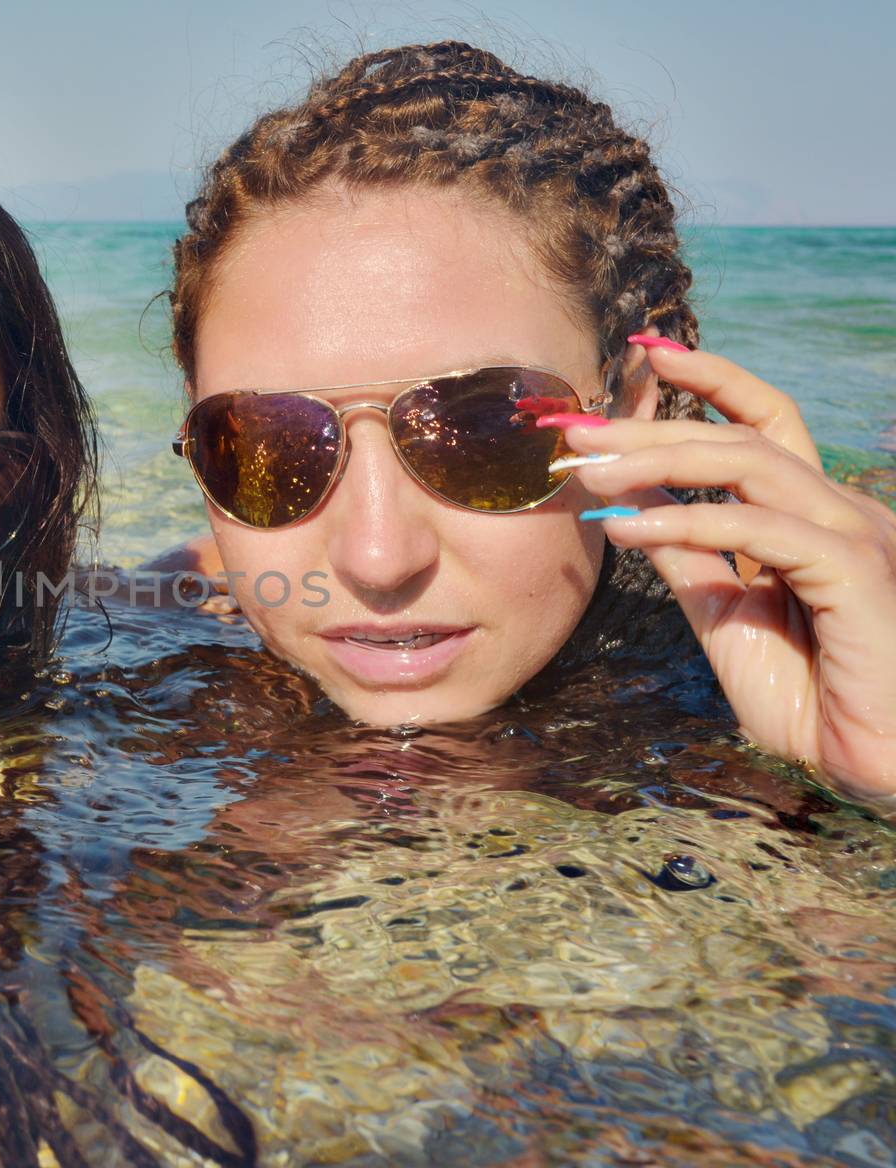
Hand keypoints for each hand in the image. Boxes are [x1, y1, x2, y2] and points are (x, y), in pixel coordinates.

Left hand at [557, 341, 895, 800]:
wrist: (873, 764)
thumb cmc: (807, 696)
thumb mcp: (724, 612)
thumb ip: (687, 554)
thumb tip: (630, 502)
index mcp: (812, 518)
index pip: (764, 423)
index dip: (711, 380)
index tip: (645, 351)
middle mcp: (840, 513)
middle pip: (742, 436)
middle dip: (653, 424)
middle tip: (575, 428)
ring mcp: (854, 536)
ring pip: (751, 464)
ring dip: (658, 459)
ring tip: (586, 473)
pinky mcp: (855, 571)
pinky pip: (757, 528)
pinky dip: (685, 521)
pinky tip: (626, 531)